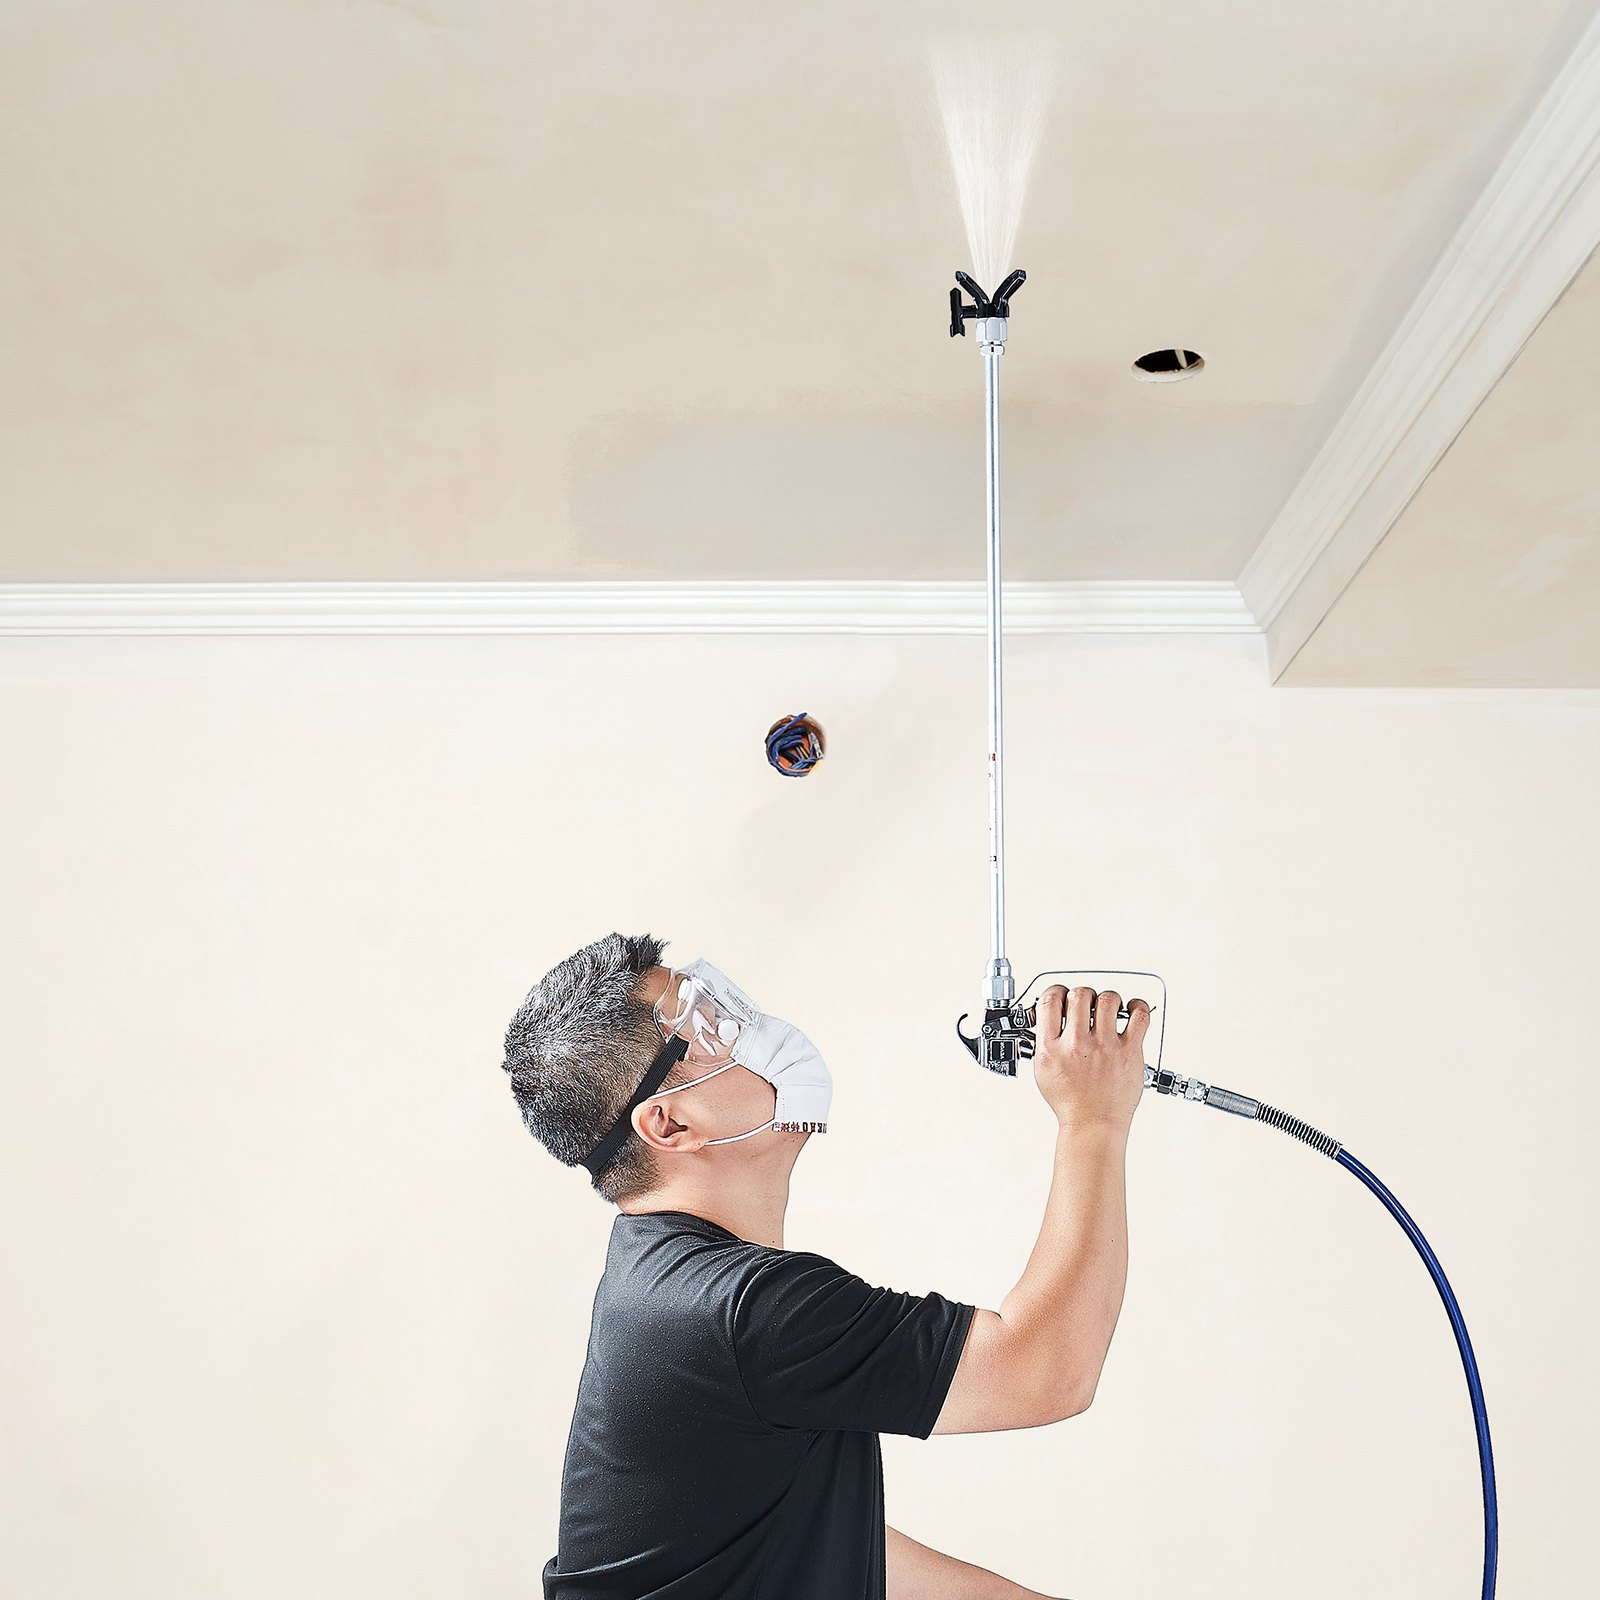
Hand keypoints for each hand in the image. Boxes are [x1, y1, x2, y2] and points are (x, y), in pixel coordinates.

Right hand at [1031, 985, 1150, 1131]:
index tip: (1061, 996)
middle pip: (1079, 994)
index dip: (1056, 991)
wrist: (1093, 1124)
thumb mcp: (1043, 1070)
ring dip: (1107, 999)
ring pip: (1108, 999)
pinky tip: (1132, 1010)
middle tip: (1086, 1005)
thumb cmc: (1071, 1102)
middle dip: (1082, 995)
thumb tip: (1048, 1018)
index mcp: (1052, 1048)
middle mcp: (1077, 1045)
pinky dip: (1138, 1006)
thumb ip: (1044, 1042)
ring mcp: (1105, 1047)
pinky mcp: (1130, 1052)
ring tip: (1108, 1009)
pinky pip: (1139, 1016)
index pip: (1050, 1000)